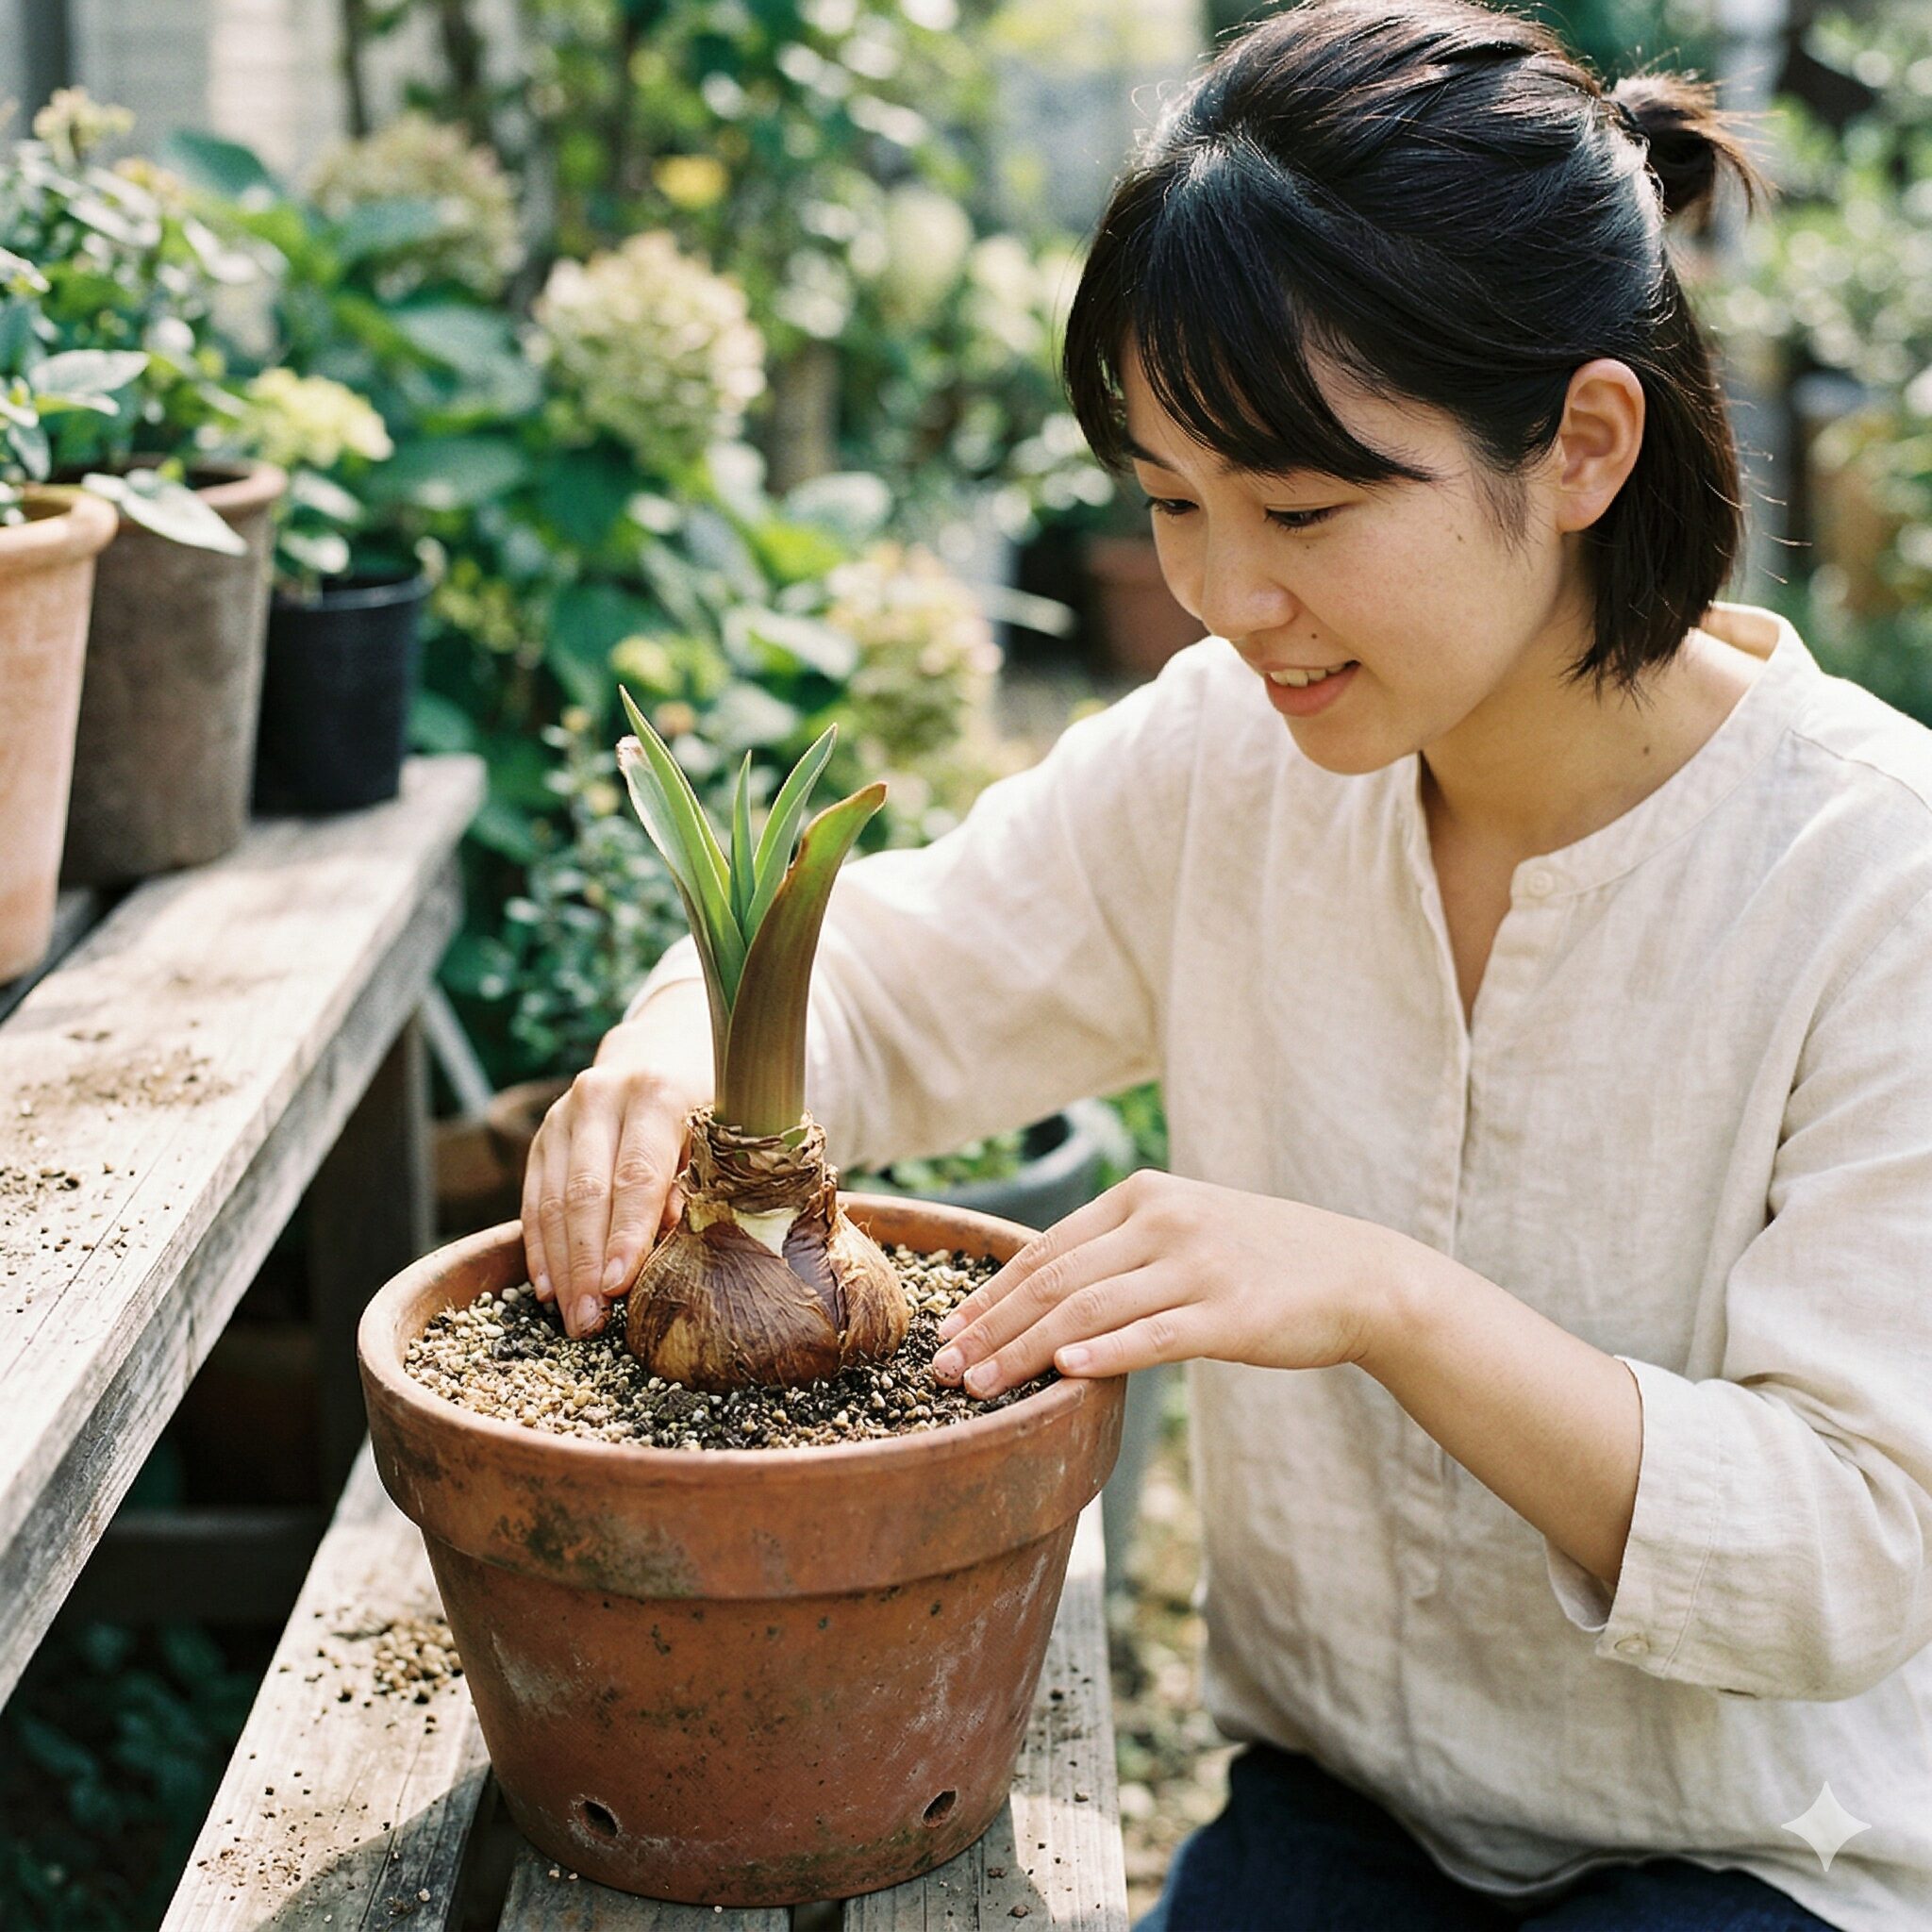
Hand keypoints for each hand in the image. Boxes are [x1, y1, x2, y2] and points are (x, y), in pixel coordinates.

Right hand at [520, 985, 712, 1338]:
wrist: (663, 1050)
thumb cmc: (708, 1104)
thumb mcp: (720, 1133)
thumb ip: (699, 1183)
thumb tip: (671, 1245)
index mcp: (655, 1092)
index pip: (636, 1174)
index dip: (626, 1233)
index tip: (619, 1286)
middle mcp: (600, 1097)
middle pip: (585, 1193)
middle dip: (586, 1264)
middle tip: (591, 1322)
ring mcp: (563, 1115)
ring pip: (551, 1200)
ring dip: (561, 1267)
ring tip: (574, 1320)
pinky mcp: (542, 1136)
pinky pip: (532, 1199)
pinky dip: (539, 1248)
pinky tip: (548, 1290)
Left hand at [928, 1168, 1402, 1397]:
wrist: (1358, 1275)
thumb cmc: (1260, 1260)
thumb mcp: (1185, 1229)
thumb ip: (1118, 1251)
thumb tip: (1038, 1299)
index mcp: (1143, 1194)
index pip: (1046, 1248)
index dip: (991, 1293)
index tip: (949, 1331)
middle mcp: (1164, 1219)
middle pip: (1053, 1280)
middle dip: (991, 1328)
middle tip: (945, 1370)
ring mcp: (1197, 1263)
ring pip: (1087, 1311)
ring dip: (1024, 1353)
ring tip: (982, 1388)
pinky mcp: (1229, 1312)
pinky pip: (1150, 1335)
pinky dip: (1101, 1355)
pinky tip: (1062, 1375)